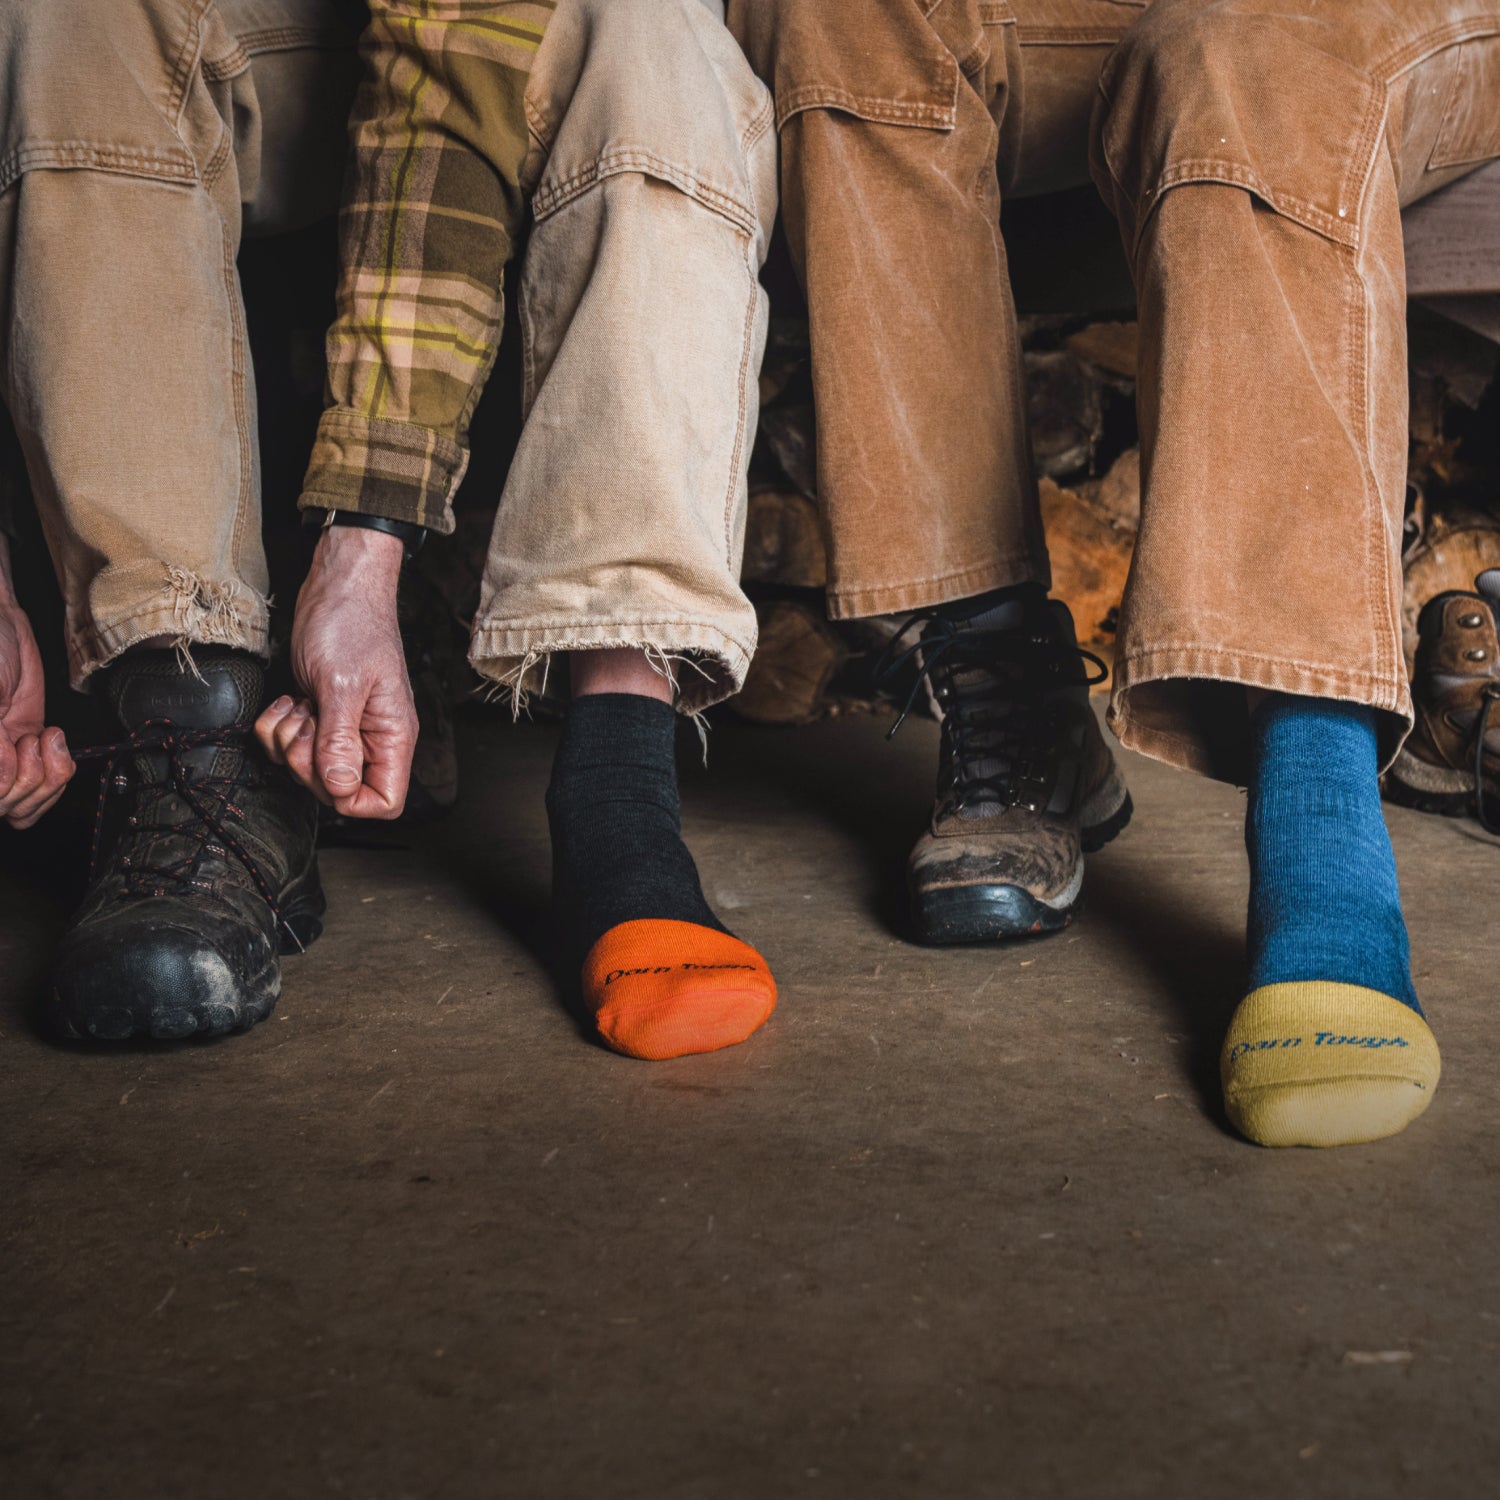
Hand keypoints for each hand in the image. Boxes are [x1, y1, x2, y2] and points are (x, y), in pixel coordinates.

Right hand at [0, 542, 73, 828]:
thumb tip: (2, 772)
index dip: (1, 780)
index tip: (8, 745)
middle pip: (7, 808)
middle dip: (26, 777)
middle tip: (25, 739)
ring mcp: (2, 761)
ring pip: (24, 809)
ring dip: (44, 777)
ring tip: (41, 740)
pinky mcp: (27, 751)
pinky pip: (45, 791)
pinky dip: (58, 772)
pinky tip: (52, 740)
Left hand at [255, 525, 415, 819]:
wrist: (338, 585)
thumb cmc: (352, 623)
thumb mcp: (342, 684)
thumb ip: (340, 741)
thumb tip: (341, 788)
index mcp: (392, 736)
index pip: (384, 801)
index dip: (351, 800)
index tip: (327, 770)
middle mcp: (371, 737)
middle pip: (339, 789)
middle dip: (309, 763)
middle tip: (307, 725)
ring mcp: (345, 727)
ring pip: (309, 768)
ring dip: (289, 742)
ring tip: (300, 707)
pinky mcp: (320, 715)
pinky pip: (291, 745)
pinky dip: (278, 728)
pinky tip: (291, 700)